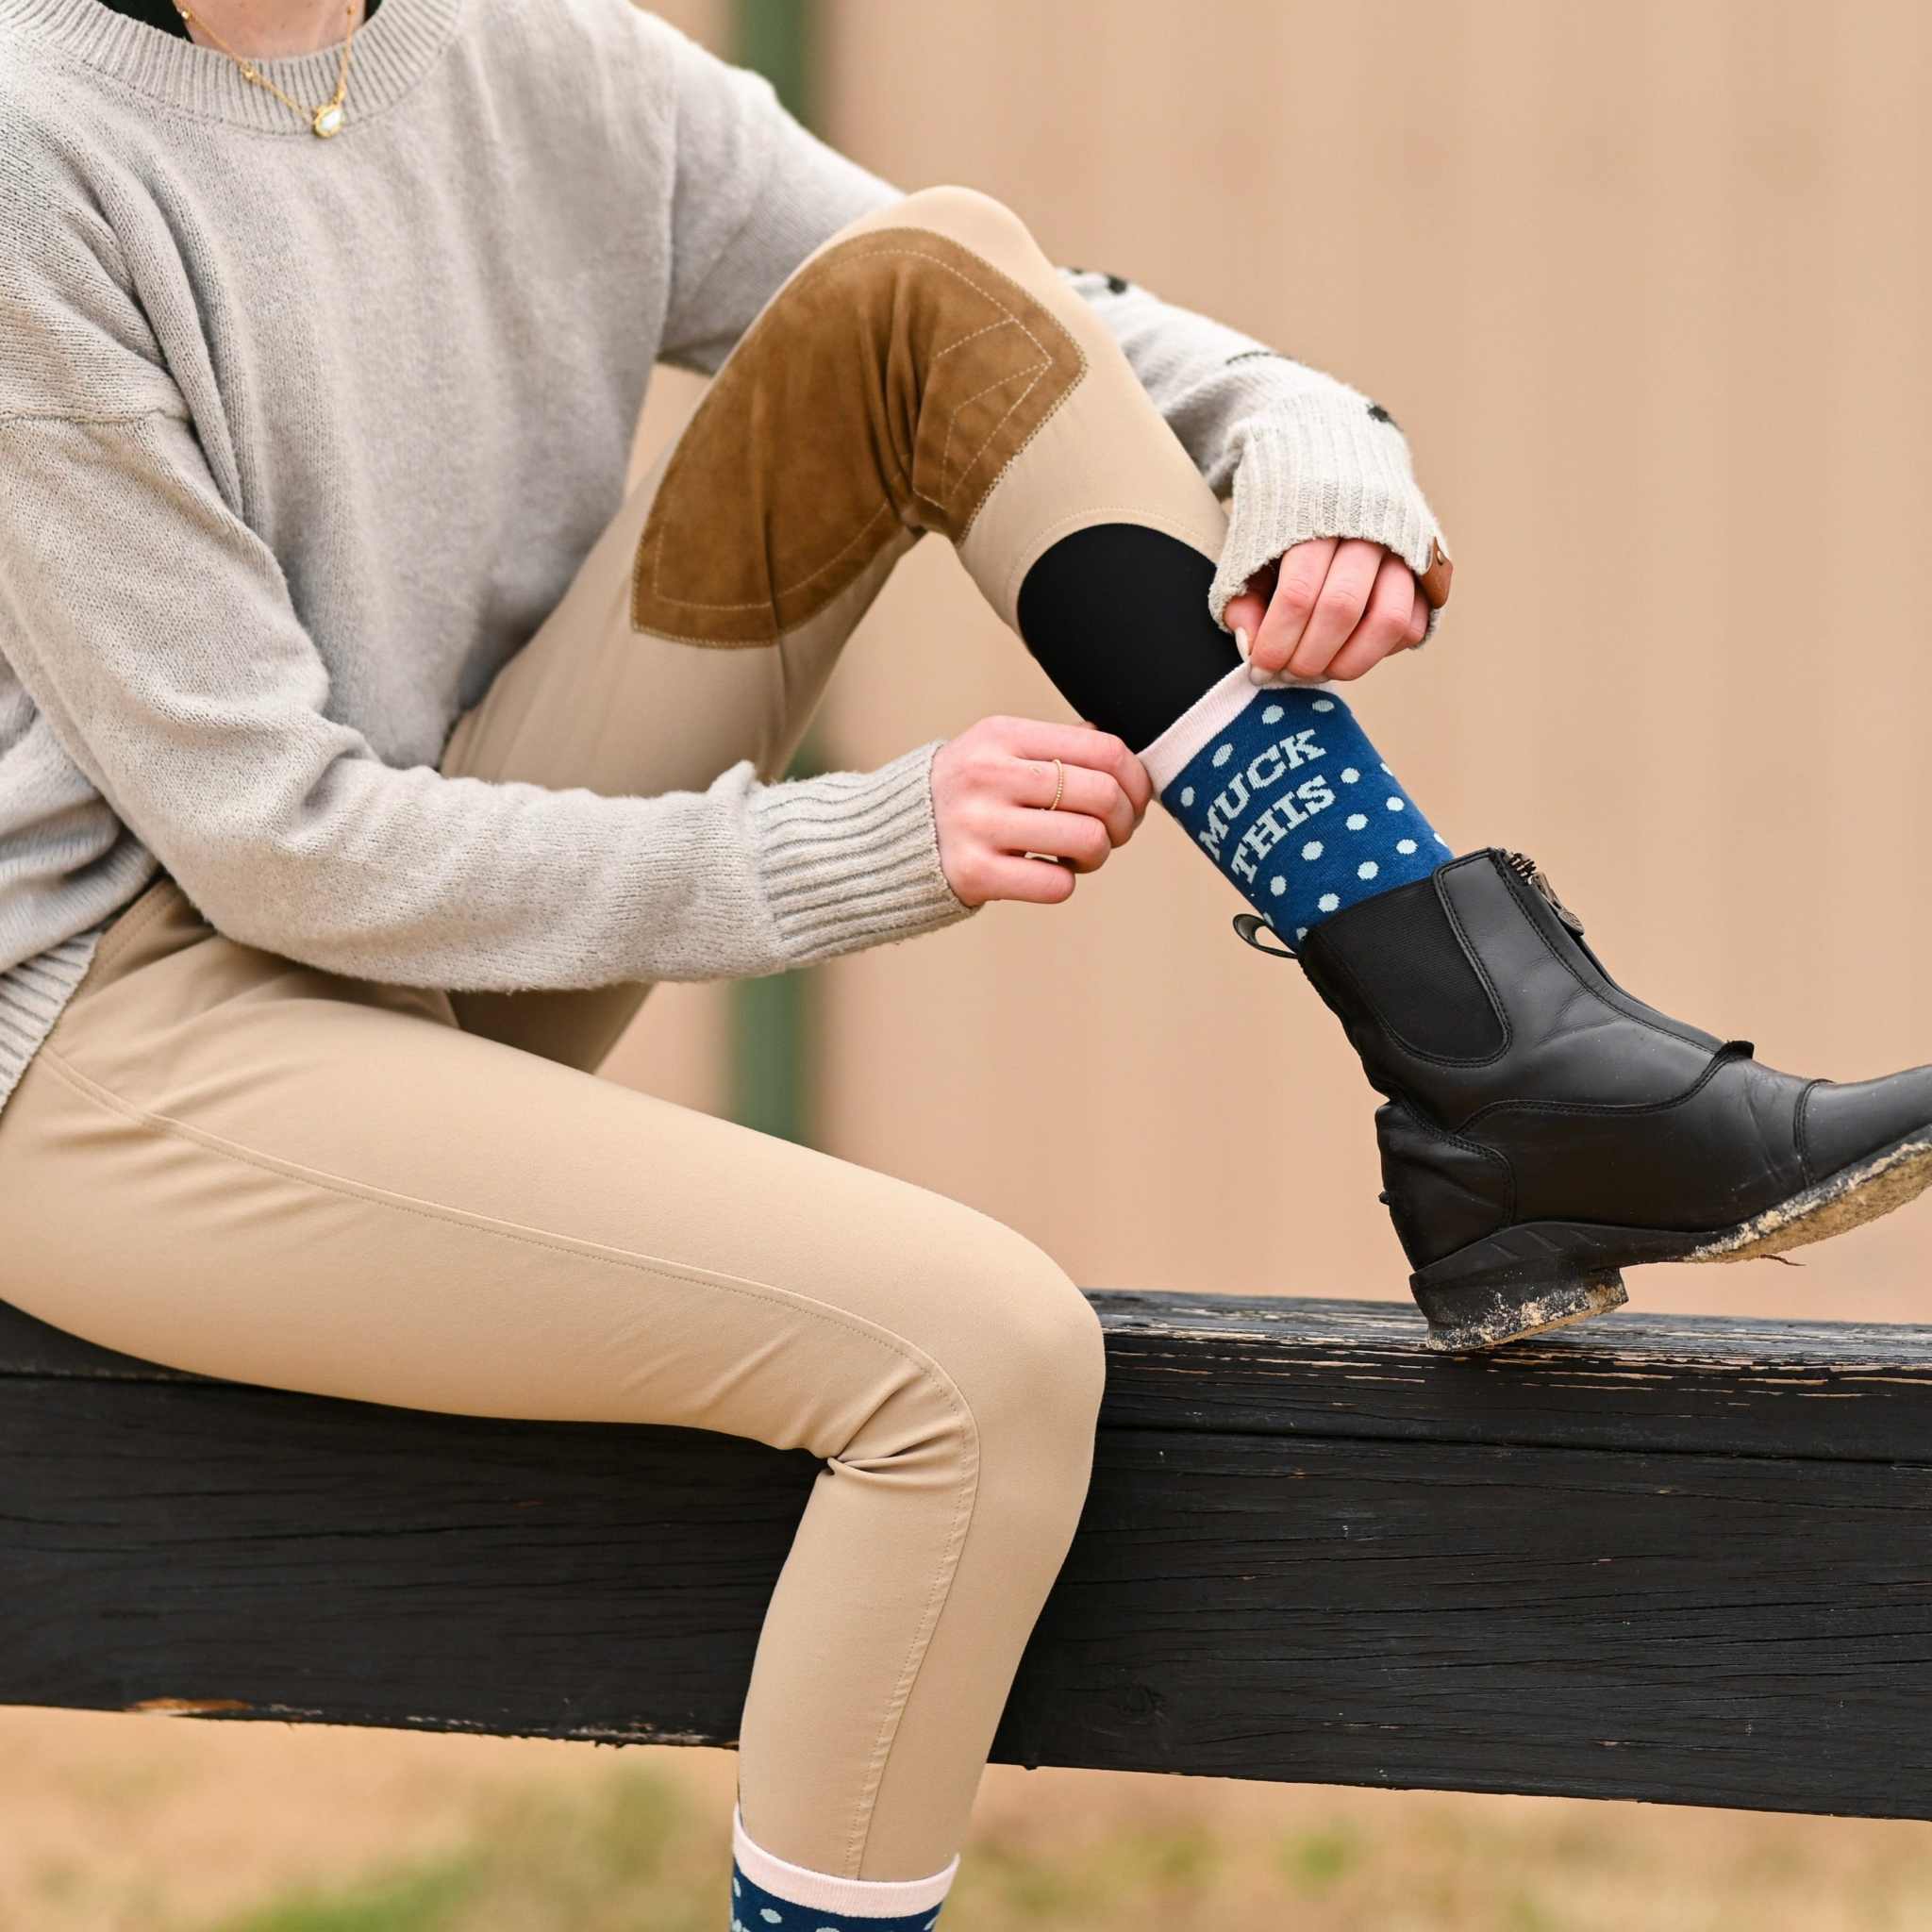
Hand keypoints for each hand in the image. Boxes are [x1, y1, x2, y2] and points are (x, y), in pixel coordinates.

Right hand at [931, 716, 1151, 907]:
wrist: (881, 840)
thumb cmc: (960, 794)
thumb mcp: (996, 750)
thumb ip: (1056, 746)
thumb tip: (1127, 760)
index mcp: (1002, 734)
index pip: (1105, 749)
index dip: (1136, 780)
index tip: (1133, 800)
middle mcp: (989, 774)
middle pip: (1103, 795)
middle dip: (1124, 821)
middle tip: (1111, 833)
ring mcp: (978, 824)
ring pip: (1088, 840)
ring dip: (1098, 855)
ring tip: (1077, 855)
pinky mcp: (973, 873)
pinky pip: (1058, 885)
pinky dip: (1065, 883)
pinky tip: (1044, 873)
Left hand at [1223, 536, 1427, 683]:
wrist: (1338, 466)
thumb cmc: (1287, 521)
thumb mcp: (1252, 549)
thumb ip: (1245, 598)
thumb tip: (1252, 649)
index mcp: (1315, 516)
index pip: (1297, 592)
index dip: (1277, 640)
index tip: (1261, 666)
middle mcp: (1368, 529)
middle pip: (1342, 608)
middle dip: (1309, 657)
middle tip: (1289, 674)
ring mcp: (1405, 548)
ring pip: (1389, 620)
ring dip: (1351, 662)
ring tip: (1322, 670)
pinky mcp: (1429, 569)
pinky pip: (1414, 624)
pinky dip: (1382, 650)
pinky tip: (1352, 649)